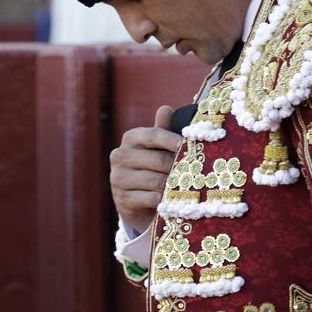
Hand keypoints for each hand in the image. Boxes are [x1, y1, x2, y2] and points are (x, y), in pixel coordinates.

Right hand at [110, 105, 181, 233]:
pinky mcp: (122, 199)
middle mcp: (120, 156)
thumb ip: (162, 130)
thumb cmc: (152, 168)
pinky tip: (170, 200)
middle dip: (176, 167)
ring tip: (183, 186)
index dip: (172, 140)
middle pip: (157, 160)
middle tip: (193, 172)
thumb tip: (165, 109)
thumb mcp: (156, 148)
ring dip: (171, 185)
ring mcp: (118, 178)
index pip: (152, 135)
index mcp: (130, 138)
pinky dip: (163, 200)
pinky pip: (150, 198)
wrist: (137, 202)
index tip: (188, 146)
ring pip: (155, 180)